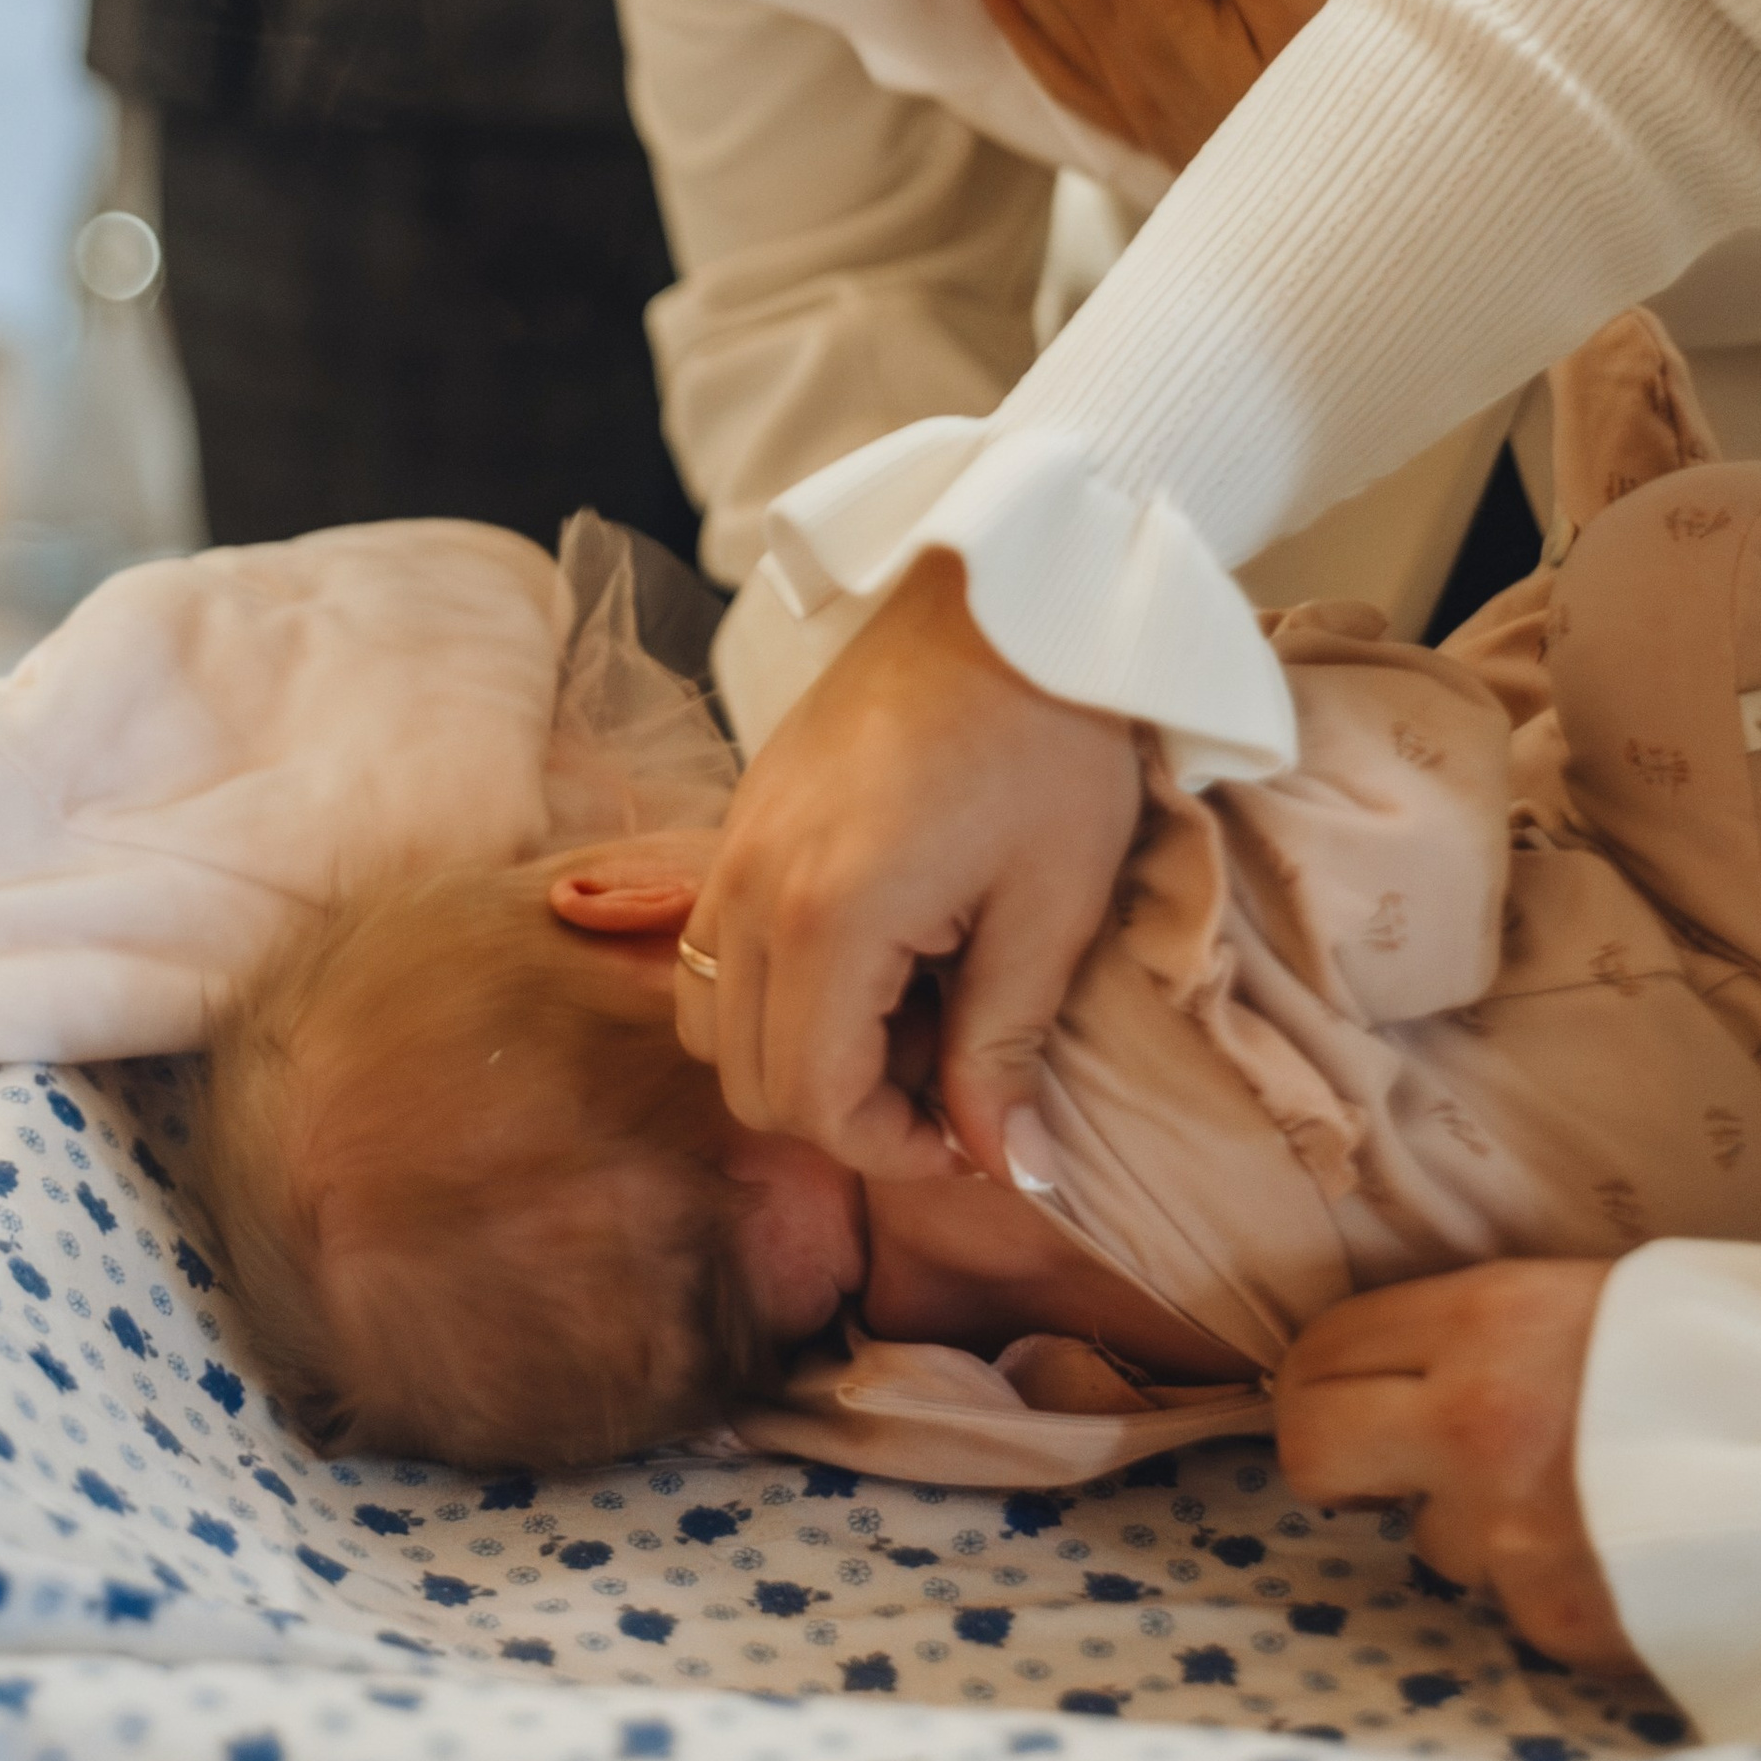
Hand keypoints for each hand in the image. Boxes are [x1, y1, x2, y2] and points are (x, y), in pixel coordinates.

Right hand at [676, 548, 1141, 1185]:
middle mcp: (750, 888)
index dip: (894, 1150)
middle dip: (845, 1108)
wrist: (1010, 594)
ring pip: (709, 1016)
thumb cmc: (1048, 742)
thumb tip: (1006, 1165)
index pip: (812, 1102)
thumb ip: (1005, 1047)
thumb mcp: (1050, 907)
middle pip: (744, 1076)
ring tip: (908, 1015)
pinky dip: (776, 984)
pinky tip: (878, 950)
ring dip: (798, 1049)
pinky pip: (716, 944)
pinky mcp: (742, 815)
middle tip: (949, 1073)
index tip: (974, 1128)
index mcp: (826, 918)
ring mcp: (733, 846)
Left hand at [1276, 1261, 1637, 1669]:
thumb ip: (1491, 1326)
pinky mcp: (1560, 1624)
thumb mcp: (1601, 1294)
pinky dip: (1548, 1586)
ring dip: (1474, 1527)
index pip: (1321, 1351)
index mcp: (1485, 1322)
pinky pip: (1512, 1606)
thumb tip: (1409, 1357)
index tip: (1330, 1389)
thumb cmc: (1743, 1355)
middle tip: (1376, 1459)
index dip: (1313, 1374)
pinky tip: (1616, 1551)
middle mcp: (1474, 1427)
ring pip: (1430, 1542)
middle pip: (1311, 1452)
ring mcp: (1510, 1536)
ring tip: (1570, 1499)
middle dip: (1331, 1456)